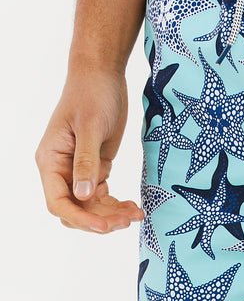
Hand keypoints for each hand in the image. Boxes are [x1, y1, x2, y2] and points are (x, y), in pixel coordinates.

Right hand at [36, 66, 144, 233]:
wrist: (103, 74)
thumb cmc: (92, 94)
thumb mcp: (91, 128)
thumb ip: (86, 162)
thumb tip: (83, 196)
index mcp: (50, 160)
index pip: (58, 202)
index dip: (80, 218)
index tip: (104, 226)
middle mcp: (61, 169)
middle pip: (75, 209)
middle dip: (99, 219)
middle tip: (127, 220)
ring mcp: (79, 169)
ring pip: (91, 205)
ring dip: (111, 214)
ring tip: (137, 214)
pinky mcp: (96, 166)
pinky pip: (102, 195)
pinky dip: (117, 204)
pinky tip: (134, 206)